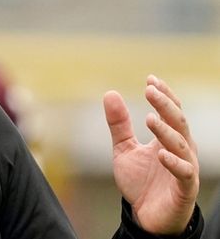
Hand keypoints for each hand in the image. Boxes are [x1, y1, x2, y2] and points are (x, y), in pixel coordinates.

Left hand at [103, 75, 198, 234]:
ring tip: (150, 118)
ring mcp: (184, 168)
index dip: (164, 95)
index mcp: (167, 139)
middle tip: (150, 90)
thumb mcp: (123, 149)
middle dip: (166, 105)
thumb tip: (110, 93)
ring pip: (182, 144)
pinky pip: (183, 172)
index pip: (171, 111)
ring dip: (167, 131)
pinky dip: (174, 162)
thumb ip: (119, 124)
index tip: (150, 79)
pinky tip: (160, 153)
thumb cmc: (140, 182)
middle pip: (178, 122)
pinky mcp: (184, 188)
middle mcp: (181, 150)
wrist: (145, 216)